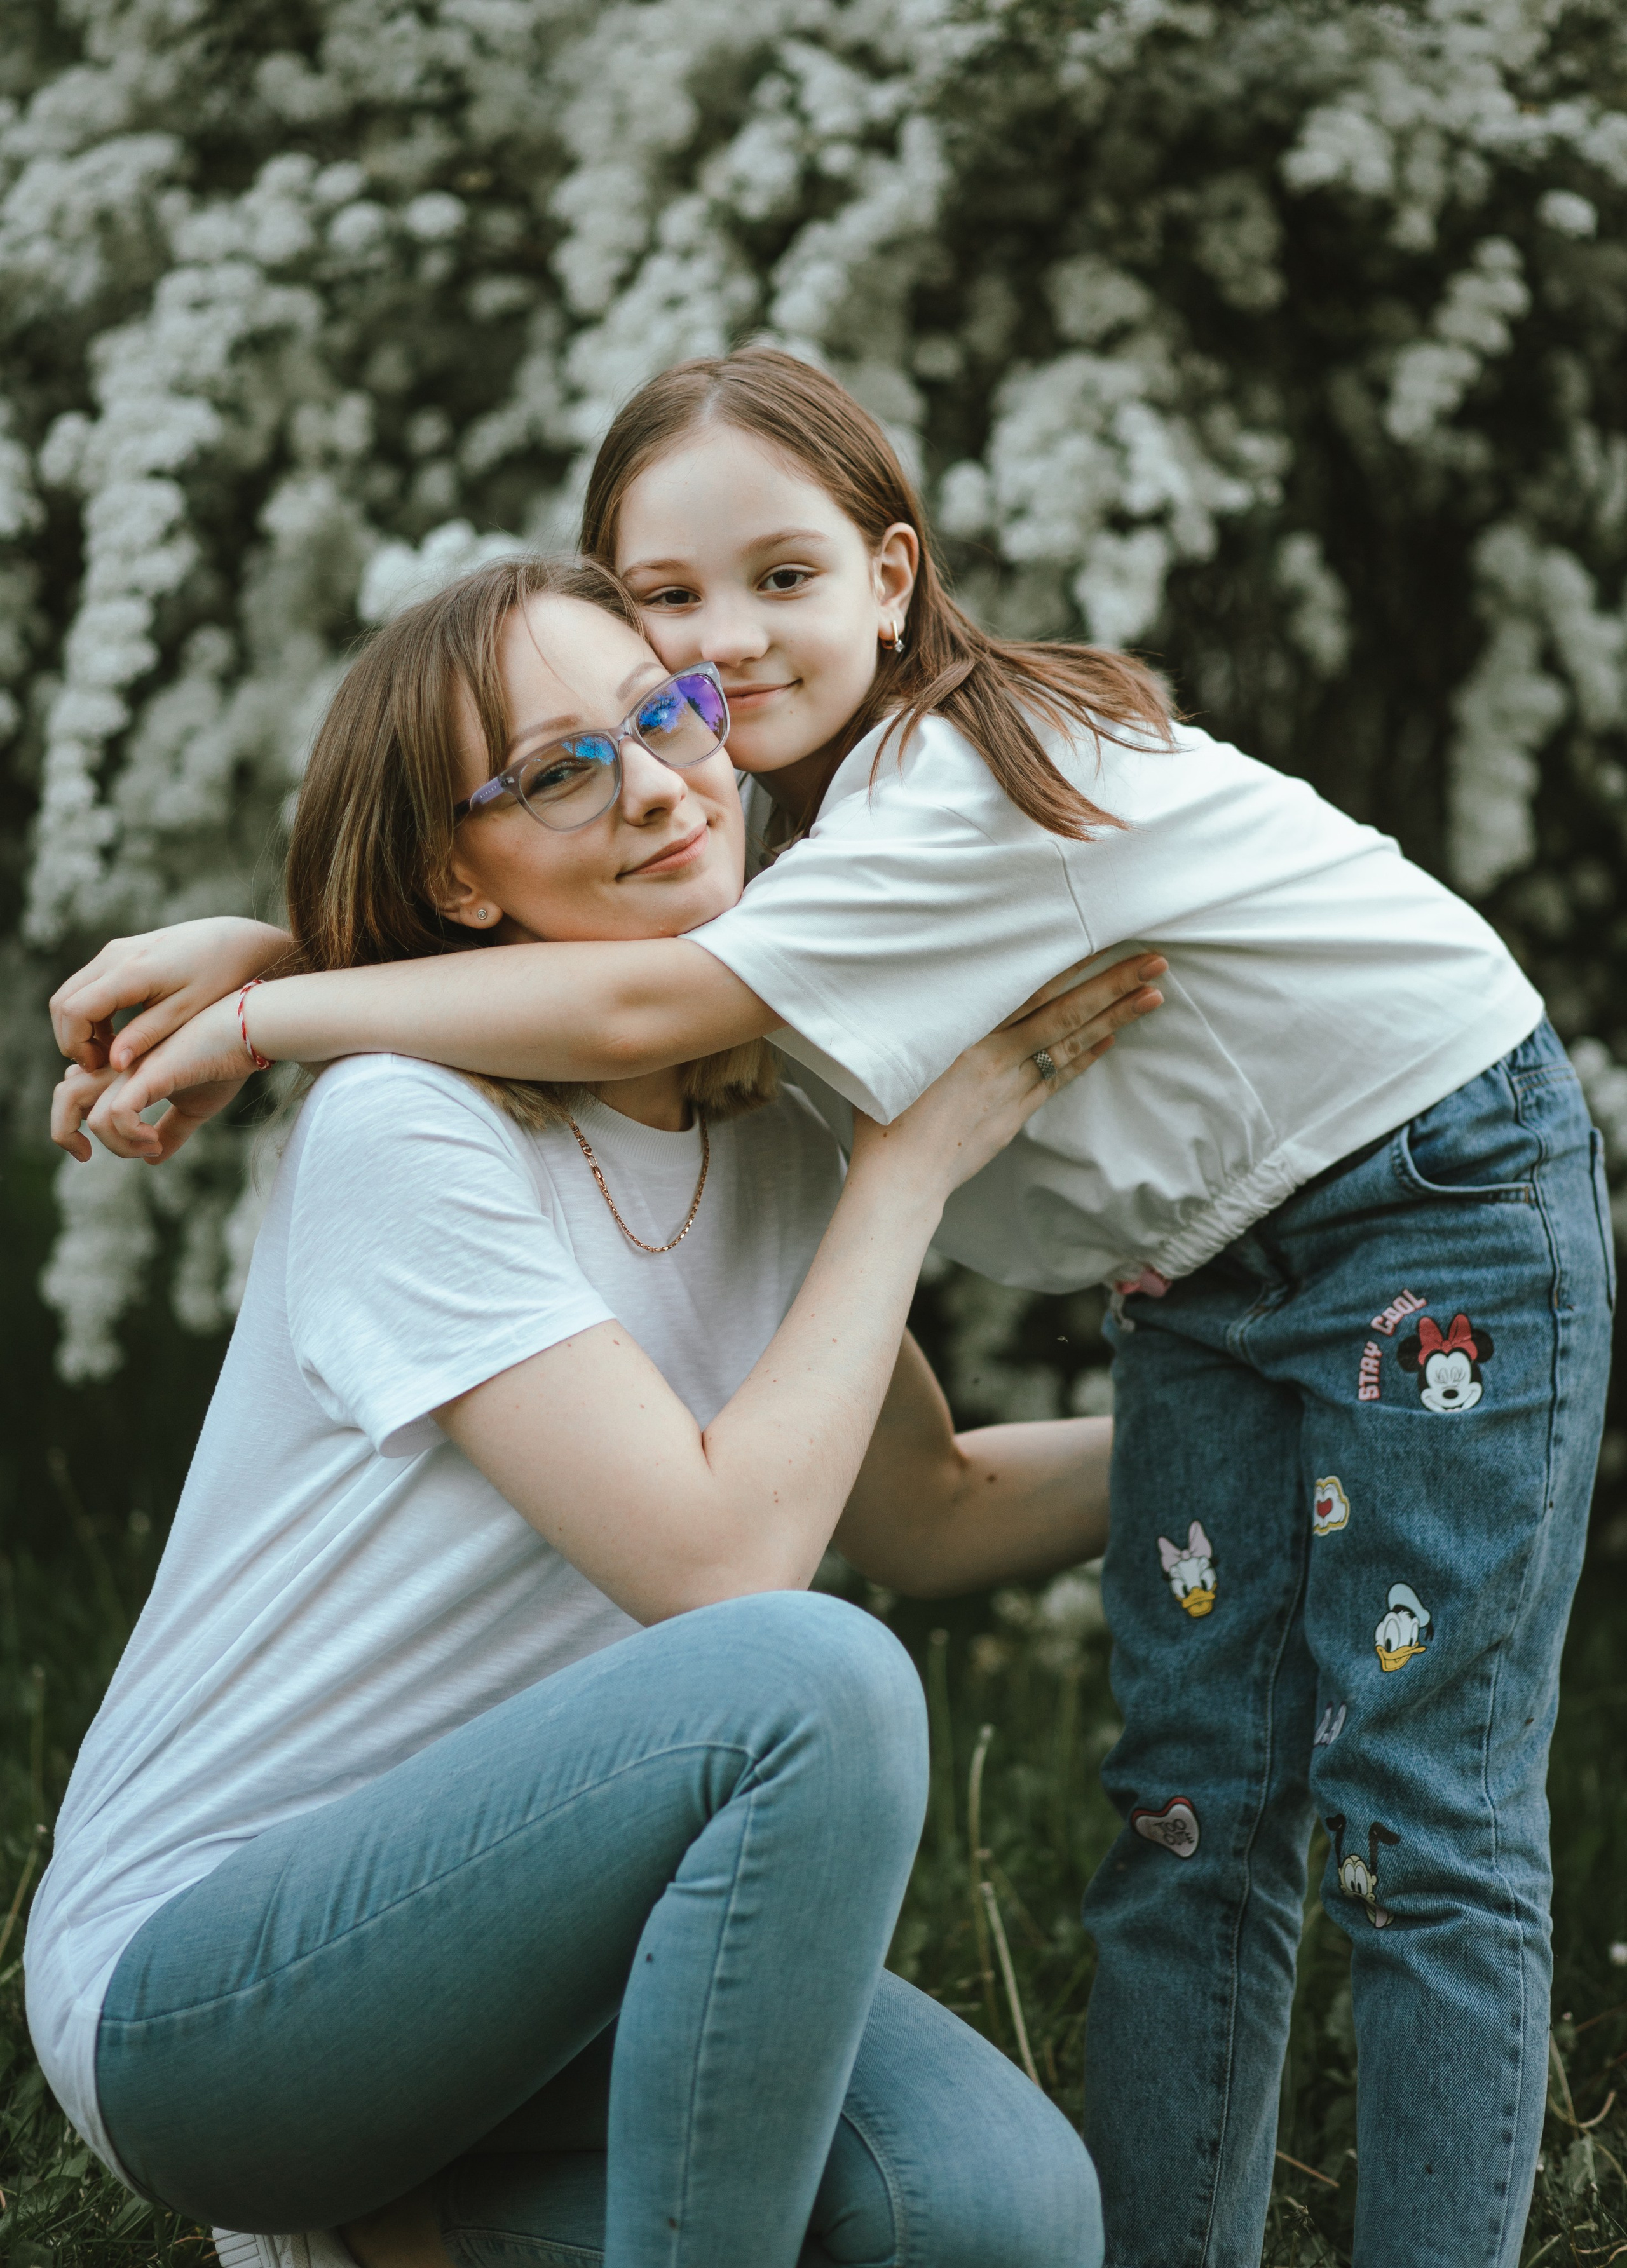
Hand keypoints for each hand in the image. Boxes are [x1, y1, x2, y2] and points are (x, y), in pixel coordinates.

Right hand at [49, 917, 291, 1072]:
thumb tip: (113, 1064)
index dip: (76, 1044)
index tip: (98, 1068)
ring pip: (71, 992)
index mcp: (130, 972)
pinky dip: (91, 1013)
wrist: (237, 941)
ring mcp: (115, 951)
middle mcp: (114, 955)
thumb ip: (147, 1036)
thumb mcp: (186, 1013)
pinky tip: (118, 1036)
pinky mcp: (121, 952)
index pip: (75, 1010)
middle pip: (62, 1001)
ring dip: (80, 1027)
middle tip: (98, 1067)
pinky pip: (88, 985)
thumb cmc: (220, 978)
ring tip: (109, 1056)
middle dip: (71, 1039)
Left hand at [53, 995, 254, 1161]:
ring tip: (147, 1148)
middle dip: (64, 1134)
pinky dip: (128, 1137)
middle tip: (85, 1156)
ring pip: (79, 1107)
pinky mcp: (147, 1074)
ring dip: (110, 1142)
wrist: (248, 1034)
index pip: (76, 1089)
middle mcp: (119, 1064)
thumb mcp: (194, 1106)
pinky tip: (156, 1142)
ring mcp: (130, 1067)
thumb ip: (171, 1130)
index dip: (81, 1121)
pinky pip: (114, 1114)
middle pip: (65, 1096)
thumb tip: (153, 1158)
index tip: (123, 1142)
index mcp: (124, 1068)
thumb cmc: (224, 1063)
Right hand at [848, 952, 1164, 1203]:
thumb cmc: (884, 1111)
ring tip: (1154, 996)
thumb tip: (931, 978)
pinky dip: (1087, 1058)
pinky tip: (1113, 1040)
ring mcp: (1011, 1087)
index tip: (1104, 937)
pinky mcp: (1015, 1115)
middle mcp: (997, 1054)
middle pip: (1065, 1012)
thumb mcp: (897, 1049)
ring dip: (1115, 1018)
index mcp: (968, 1031)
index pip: (1030, 987)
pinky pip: (1059, 1079)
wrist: (899, 1176)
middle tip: (1156, 961)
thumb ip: (924, 1015)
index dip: (1070, 963)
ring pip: (1071, 1044)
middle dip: (1113, 985)